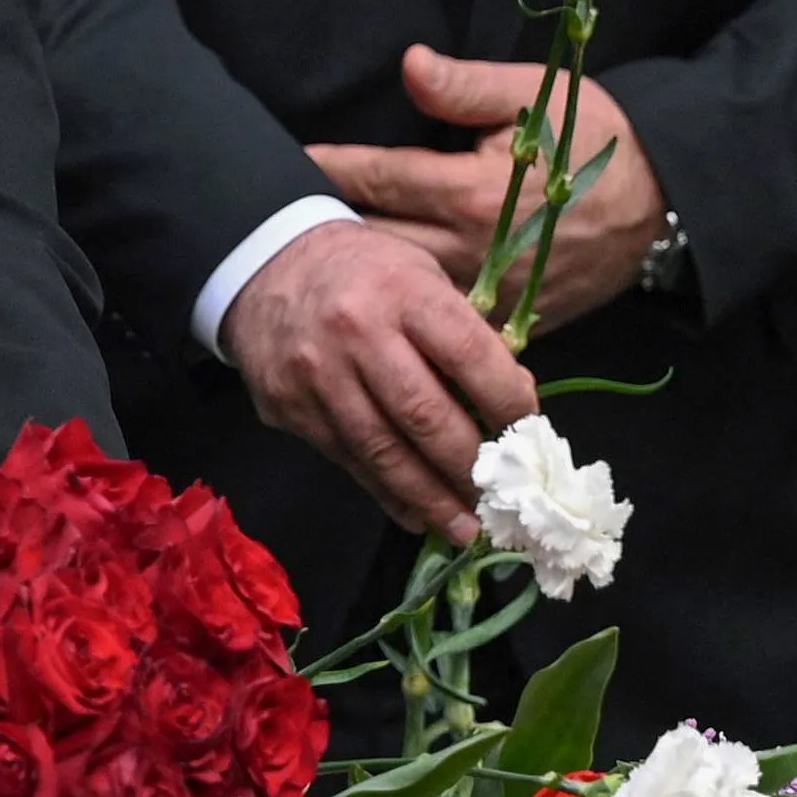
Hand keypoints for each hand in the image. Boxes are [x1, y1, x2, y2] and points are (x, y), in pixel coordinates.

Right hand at [217, 216, 541, 535]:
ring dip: (430, 498)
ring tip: (467, 528)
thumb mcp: (421, 275)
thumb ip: (464, 333)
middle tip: (502, 502)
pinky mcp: (288, 408)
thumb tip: (513, 399)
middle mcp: (355, 333)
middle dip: (469, 467)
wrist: (266, 267)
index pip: (467, 354)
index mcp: (402, 291)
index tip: (529, 432)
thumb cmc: (365, 273)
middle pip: (423, 415)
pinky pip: (347, 460)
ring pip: (382, 452)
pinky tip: (418, 513)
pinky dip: (388, 493)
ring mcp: (316, 375)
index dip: (505, 400)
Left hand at [315, 46, 670, 334]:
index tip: (288, 161)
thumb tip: (409, 64)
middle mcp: (473, 249)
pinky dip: (410, 317)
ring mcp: (492, 292)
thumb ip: (464, 88)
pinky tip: (378, 310)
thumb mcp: (534, 99)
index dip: (329, 167)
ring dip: (363, 278)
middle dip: (327, 230)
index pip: (377, 177)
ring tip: (314, 267)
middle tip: (280, 222)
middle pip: (376, 242)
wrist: (665, 204)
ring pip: (405, 293)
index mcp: (471, 191)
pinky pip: (447, 326)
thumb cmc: (597, 138)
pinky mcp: (513, 322)